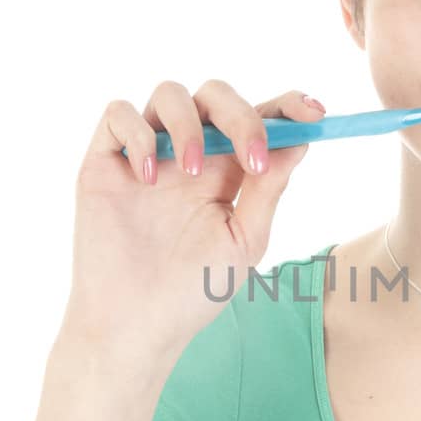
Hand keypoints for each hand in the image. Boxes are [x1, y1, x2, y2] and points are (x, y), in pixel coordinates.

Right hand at [58, 78, 322, 368]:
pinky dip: (138, 133)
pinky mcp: (104, 163)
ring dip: (189, 123)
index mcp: (227, 172)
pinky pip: (118, 114)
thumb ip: (268, 190)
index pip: (259, 120)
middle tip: (251, 155)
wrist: (135, 327)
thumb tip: (300, 142)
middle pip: (216, 96)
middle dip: (241, 114)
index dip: (287, 107)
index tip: (315, 113)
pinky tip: (148, 178)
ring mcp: (145, 156)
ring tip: (192, 171)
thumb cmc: (192, 293)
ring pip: (169, 93)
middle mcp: (188, 155)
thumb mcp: (244, 242)